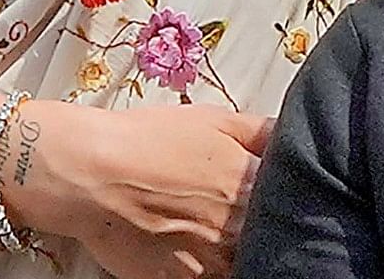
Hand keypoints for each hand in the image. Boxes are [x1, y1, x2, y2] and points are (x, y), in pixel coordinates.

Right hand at [13, 100, 269, 278]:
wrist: (90, 174)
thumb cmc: (146, 142)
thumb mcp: (212, 120)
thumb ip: (263, 132)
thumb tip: (293, 137)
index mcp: (254, 188)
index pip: (293, 205)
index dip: (285, 202)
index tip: (275, 199)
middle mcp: (239, 231)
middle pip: (268, 238)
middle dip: (254, 226)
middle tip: (228, 211)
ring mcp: (212, 264)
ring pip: (240, 264)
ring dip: (231, 251)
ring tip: (203, 228)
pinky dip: (203, 267)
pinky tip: (184, 245)